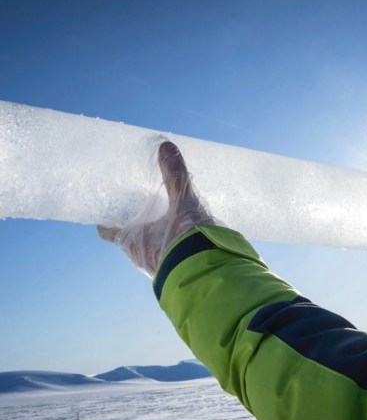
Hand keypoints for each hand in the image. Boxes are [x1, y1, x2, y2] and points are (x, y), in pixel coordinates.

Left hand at [98, 141, 217, 276]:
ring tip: (165, 220)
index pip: (107, 231)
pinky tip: (184, 237)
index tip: (106, 211)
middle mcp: (139, 255)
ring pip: (148, 248)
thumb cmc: (185, 240)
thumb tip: (166, 146)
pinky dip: (171, 246)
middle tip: (141, 208)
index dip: (105, 220)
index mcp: (131, 240)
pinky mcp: (177, 271)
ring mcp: (158, 266)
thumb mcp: (182, 203)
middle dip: (134, 225)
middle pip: (128, 238)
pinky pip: (168, 256)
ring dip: (153, 237)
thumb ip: (175, 176)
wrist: (208, 273)